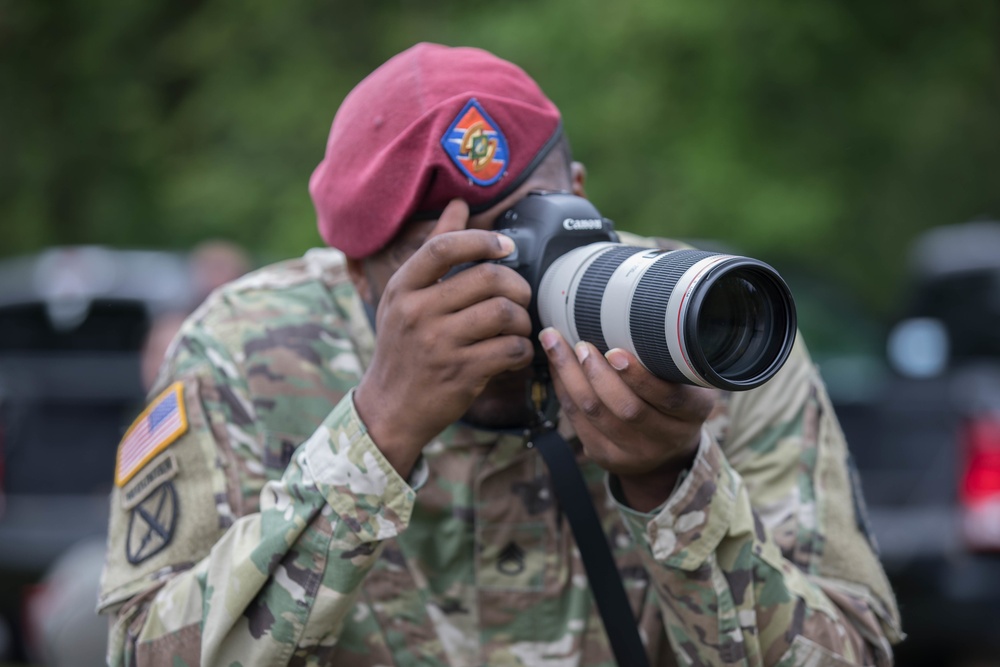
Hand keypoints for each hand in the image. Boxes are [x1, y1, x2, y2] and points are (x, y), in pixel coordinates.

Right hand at [354, 200, 533, 476]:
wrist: (390, 408)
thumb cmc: (404, 347)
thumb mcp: (405, 297)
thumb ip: (434, 250)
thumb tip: (459, 205)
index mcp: (402, 288)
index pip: (443, 249)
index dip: (482, 240)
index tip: (506, 247)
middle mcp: (417, 313)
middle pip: (486, 278)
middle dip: (516, 285)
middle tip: (520, 296)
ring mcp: (438, 345)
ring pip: (503, 313)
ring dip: (523, 319)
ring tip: (519, 326)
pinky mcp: (461, 374)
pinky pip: (510, 349)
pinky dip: (522, 349)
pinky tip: (515, 351)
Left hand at [539, 327, 717, 511]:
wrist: (668, 451)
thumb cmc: (676, 401)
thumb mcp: (690, 380)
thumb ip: (673, 357)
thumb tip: (639, 310)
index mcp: (693, 413)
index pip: (670, 397)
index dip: (640, 377)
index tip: (615, 352)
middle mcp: (667, 438)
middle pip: (626, 408)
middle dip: (597, 374)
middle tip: (580, 345)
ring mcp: (635, 452)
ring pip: (595, 414)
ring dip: (570, 376)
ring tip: (555, 345)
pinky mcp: (606, 456)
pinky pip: (577, 422)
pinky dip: (564, 390)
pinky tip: (555, 366)